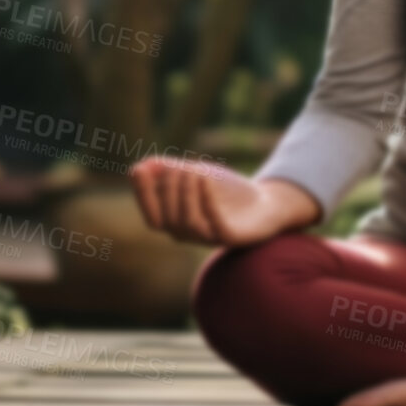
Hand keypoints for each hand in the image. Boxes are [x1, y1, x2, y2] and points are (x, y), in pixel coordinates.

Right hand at [128, 156, 320, 246]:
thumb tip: (140, 168)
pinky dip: (206, 200)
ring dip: (185, 195)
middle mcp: (190, 235)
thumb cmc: (226, 191)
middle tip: (174, 167)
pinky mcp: (232, 237)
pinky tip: (205, 178)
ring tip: (190, 170)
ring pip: (188, 223)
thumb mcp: (196, 176)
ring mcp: (211, 238)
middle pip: (168, 219)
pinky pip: (215, 224)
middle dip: (167, 191)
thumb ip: (169, 171)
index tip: (139, 170)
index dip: (143, 196)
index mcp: (177, 224)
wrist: (266, 203)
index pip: (152, 217)